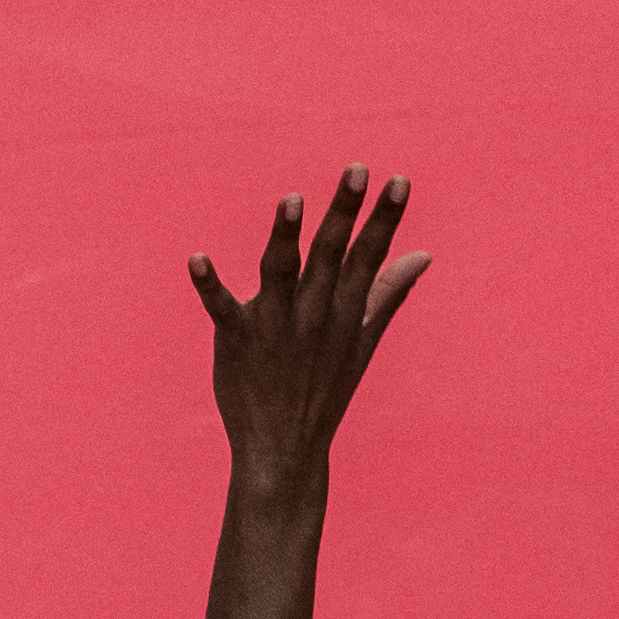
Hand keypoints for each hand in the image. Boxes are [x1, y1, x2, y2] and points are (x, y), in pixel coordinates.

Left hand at [187, 167, 429, 483]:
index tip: (398, 180)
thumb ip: (388, 293)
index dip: (384, 219)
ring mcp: (275, 327)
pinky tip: (196, 259)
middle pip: (330, 256)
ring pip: (281, 275)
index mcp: (345, 312)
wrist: (285, 448)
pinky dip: (208, 285)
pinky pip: (222, 308)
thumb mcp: (362, 340)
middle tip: (355, 169)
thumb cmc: (324, 388)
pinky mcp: (238, 339)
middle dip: (344, 213)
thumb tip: (422, 255)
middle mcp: (314, 316)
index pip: (368, 257)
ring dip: (284, 238)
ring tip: (291, 201)